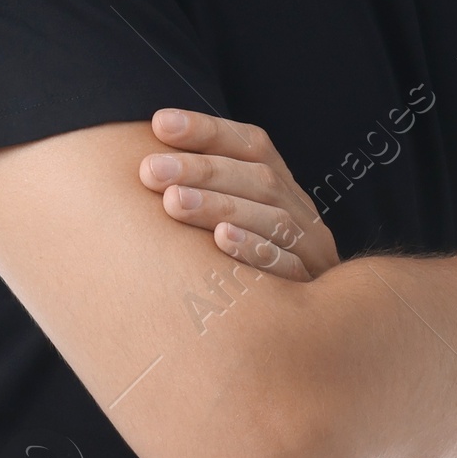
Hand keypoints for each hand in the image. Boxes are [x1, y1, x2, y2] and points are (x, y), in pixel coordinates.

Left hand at [138, 108, 337, 281]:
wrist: (306, 333)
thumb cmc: (244, 271)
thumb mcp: (233, 223)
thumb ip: (201, 193)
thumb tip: (144, 162)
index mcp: (283, 189)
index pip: (252, 145)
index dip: (207, 130)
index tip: (159, 124)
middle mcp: (302, 213)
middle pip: (259, 178)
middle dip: (202, 170)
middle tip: (151, 170)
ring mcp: (311, 251)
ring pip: (273, 217)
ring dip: (220, 205)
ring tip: (173, 202)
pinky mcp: (312, 289)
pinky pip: (288, 266)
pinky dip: (254, 249)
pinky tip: (220, 241)